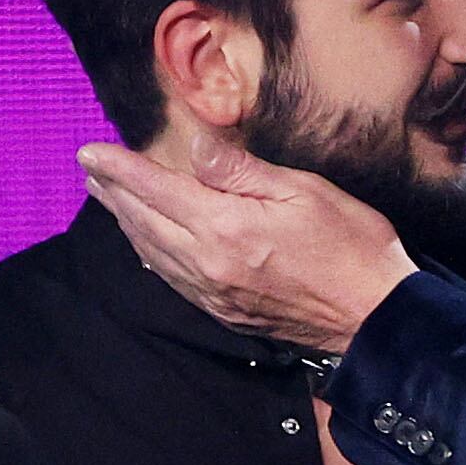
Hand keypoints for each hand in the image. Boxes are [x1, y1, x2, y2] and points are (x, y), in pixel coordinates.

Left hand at [77, 139, 415, 354]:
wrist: (376, 318)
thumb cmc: (352, 246)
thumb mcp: (304, 191)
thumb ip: (242, 171)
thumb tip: (194, 146)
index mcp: (225, 228)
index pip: (156, 190)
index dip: (119, 169)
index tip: (89, 153)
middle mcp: (208, 264)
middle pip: (145, 223)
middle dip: (113, 194)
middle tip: (89, 171)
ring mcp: (215, 293)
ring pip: (153, 254)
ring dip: (126, 224)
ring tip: (107, 200)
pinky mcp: (226, 313)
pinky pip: (174, 280)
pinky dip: (151, 256)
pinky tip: (146, 246)